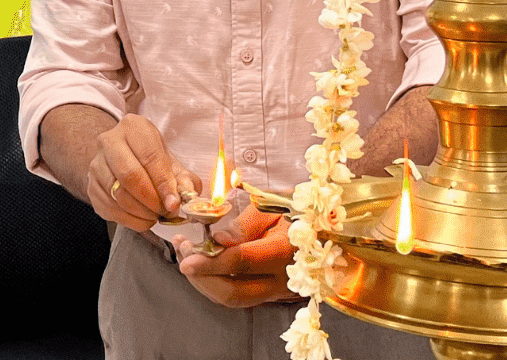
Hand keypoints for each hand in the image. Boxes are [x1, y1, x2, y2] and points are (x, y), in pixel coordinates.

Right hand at [83, 114, 202, 230]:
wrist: (124, 157)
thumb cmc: (151, 159)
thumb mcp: (171, 162)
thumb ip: (183, 178)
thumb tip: (188, 194)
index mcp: (133, 127)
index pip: (150, 157)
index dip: (164, 183)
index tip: (174, 203)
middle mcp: (109, 141)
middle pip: (130, 176)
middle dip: (151, 200)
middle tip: (165, 211)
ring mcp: (96, 164)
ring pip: (118, 195)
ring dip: (141, 212)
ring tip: (155, 215)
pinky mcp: (90, 186)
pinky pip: (109, 208)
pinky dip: (129, 220)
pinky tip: (141, 218)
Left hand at [171, 206, 294, 307]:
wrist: (324, 227)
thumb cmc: (297, 210)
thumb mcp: (272, 206)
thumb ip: (244, 225)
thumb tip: (217, 240)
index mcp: (286, 251)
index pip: (243, 262)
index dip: (211, 262)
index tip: (186, 258)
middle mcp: (283, 279)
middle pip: (235, 293)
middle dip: (202, 277)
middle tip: (182, 254)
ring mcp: (276, 291)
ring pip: (233, 299)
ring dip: (204, 281)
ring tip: (185, 253)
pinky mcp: (269, 293)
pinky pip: (238, 295)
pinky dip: (214, 282)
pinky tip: (200, 263)